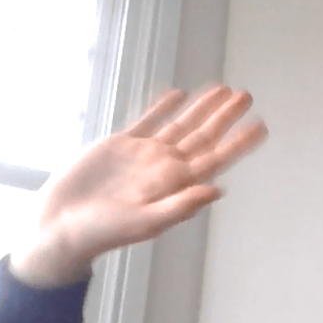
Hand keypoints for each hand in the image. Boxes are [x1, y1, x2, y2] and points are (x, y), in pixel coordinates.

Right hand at [10, 85, 267, 287]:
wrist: (61, 225)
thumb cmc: (103, 232)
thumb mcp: (146, 221)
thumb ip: (182, 205)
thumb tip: (218, 190)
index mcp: (176, 184)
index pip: (216, 158)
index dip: (239, 143)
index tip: (261, 126)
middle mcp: (164, 167)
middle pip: (203, 135)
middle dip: (225, 116)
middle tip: (247, 96)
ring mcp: (143, 154)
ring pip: (180, 124)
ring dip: (201, 107)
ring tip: (223, 89)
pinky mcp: (119, 146)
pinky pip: (147, 120)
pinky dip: (163, 107)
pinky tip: (178, 95)